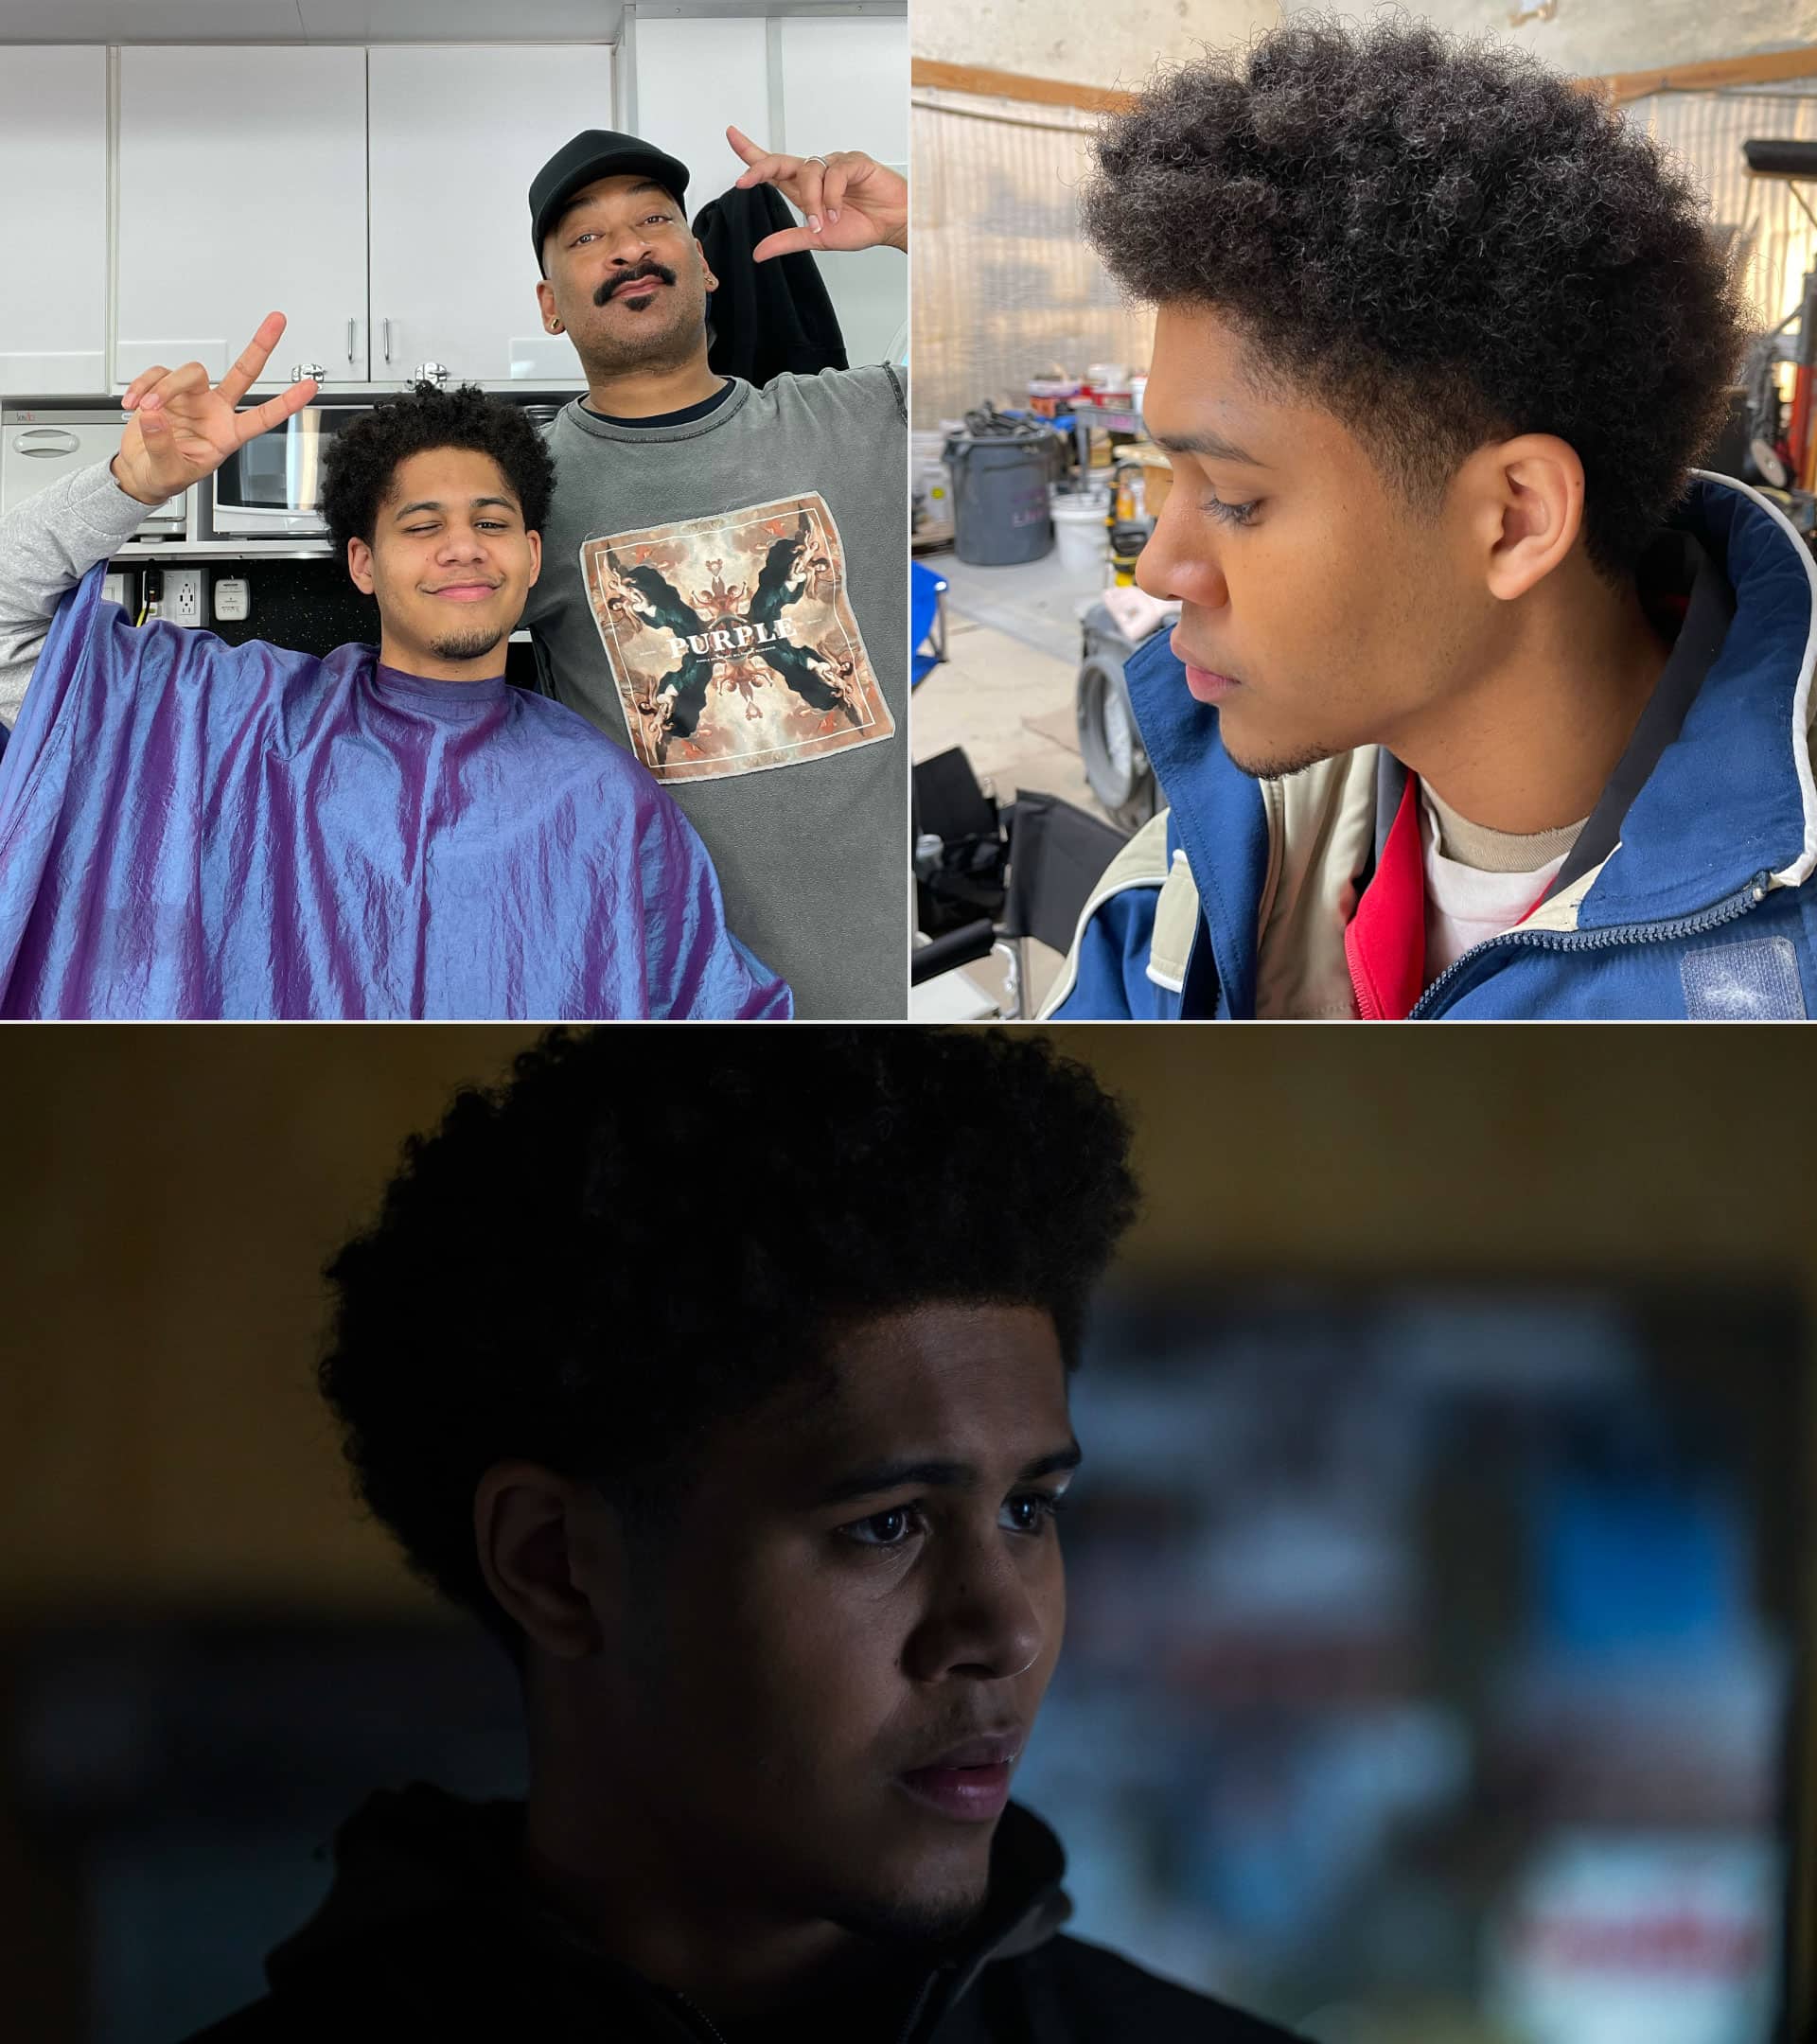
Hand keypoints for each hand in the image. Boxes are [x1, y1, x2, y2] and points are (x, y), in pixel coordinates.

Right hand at [112, 311, 317, 506]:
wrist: (141, 472)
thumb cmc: (165, 475)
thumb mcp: (170, 472)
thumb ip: (164, 446)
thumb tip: (156, 417)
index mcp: (227, 434)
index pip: (264, 416)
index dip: (288, 402)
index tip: (311, 387)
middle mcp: (215, 410)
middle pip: (242, 373)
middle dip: (260, 347)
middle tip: (277, 322)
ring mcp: (192, 398)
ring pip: (189, 373)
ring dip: (164, 387)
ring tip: (146, 408)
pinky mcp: (166, 390)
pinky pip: (157, 375)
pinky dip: (141, 386)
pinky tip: (132, 404)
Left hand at [726, 125, 906, 260]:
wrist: (892, 225)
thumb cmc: (861, 226)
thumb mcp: (816, 239)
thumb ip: (786, 241)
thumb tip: (758, 253)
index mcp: (805, 188)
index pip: (773, 167)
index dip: (751, 152)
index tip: (731, 137)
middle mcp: (816, 172)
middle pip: (781, 161)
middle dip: (760, 167)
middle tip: (745, 180)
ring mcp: (834, 164)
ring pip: (808, 172)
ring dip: (812, 201)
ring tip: (823, 221)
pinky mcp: (853, 162)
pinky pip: (834, 173)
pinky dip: (831, 196)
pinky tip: (837, 211)